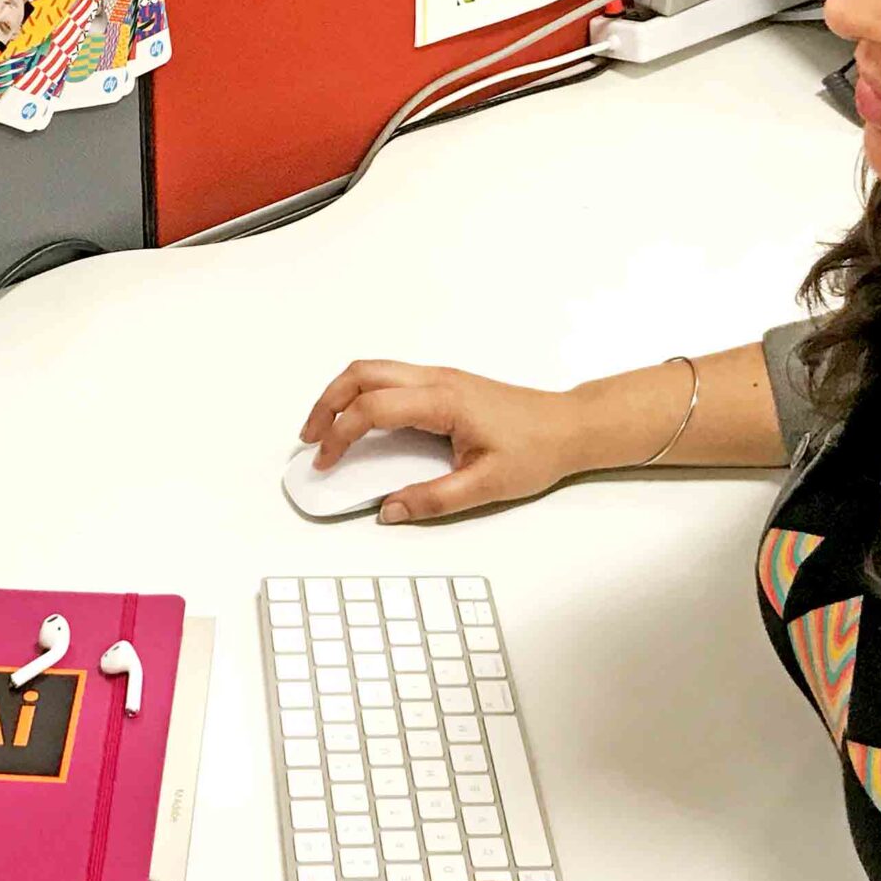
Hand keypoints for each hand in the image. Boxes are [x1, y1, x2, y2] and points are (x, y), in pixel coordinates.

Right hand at [297, 361, 589, 521]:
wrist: (569, 427)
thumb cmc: (537, 449)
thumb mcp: (485, 486)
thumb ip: (432, 500)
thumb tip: (389, 510)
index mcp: (442, 400)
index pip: (372, 408)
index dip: (340, 435)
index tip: (327, 462)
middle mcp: (436, 380)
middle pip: (362, 374)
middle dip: (327, 403)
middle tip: (310, 437)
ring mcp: (440, 378)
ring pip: (374, 370)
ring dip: (342, 395)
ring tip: (327, 429)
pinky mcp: (444, 384)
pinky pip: (390, 378)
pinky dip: (363, 394)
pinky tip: (361, 422)